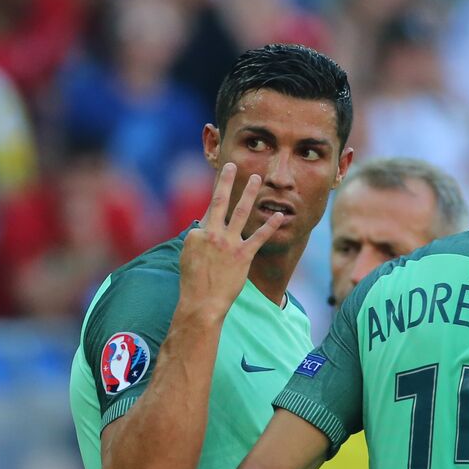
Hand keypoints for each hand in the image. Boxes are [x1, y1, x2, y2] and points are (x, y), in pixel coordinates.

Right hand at [177, 163, 284, 317]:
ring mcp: (228, 243)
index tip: (218, 203)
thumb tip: (202, 230)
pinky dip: (270, 225)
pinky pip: (259, 237)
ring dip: (249, 193)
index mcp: (197, 234)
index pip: (207, 216)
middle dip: (226, 181)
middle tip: (232, 165)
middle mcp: (212, 234)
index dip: (213, 214)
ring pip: (241, 212)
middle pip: (219, 201)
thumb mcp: (188, 257)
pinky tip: (280, 215)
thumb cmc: (193, 284)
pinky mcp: (243, 255)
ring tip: (256, 178)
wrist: (202, 303)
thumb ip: (198, 241)